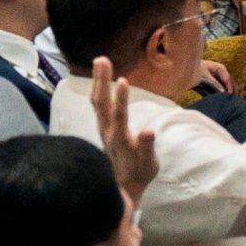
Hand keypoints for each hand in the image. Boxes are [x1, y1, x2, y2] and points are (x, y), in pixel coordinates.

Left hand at [85, 58, 160, 204]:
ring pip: (96, 102)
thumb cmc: (139, 174)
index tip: (124, 80)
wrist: (121, 185)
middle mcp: (107, 131)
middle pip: (101, 104)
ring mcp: (103, 128)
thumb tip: (149, 131)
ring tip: (101, 61)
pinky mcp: (103, 127)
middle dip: (101, 81)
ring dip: (98, 81)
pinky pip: (97, 105)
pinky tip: (100, 78)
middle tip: (102, 60)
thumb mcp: (148, 165)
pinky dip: (98, 89)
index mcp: (120, 139)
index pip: (120, 116)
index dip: (121, 99)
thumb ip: (147, 148)